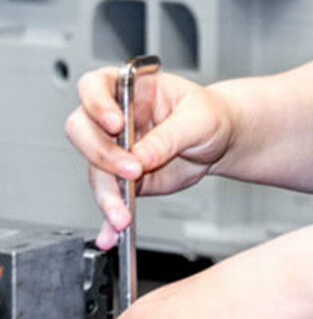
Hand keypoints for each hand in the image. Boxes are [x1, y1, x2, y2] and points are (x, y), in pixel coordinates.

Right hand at [65, 68, 234, 249]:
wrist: (222, 139)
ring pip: (95, 170)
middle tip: (132, 170)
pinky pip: (110, 197)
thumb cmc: (210, 114)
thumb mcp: (198, 118)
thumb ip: (169, 136)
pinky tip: (111, 232)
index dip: (97, 103)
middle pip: (84, 130)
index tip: (116, 123)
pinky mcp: (122, 177)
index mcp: (131, 89)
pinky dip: (109, 217)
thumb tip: (141, 157)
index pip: (95, 86)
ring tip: (123, 216)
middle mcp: (116, 118)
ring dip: (106, 195)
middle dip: (102, 154)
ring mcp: (116, 148)